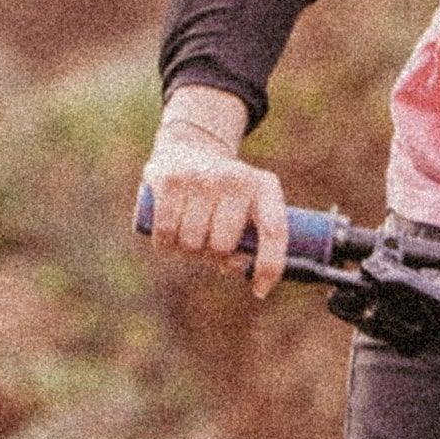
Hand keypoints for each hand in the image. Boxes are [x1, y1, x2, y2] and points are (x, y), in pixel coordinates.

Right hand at [140, 88, 287, 297]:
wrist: (191, 147)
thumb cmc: (225, 193)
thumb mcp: (248, 206)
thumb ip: (250, 239)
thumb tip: (238, 268)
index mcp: (265, 186)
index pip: (274, 231)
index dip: (270, 266)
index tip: (260, 291)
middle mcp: (237, 179)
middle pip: (221, 246)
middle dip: (211, 255)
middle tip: (207, 241)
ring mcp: (202, 178)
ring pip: (190, 244)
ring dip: (186, 250)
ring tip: (189, 230)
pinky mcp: (169, 180)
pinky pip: (165, 234)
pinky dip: (164, 245)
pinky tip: (168, 235)